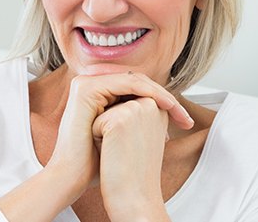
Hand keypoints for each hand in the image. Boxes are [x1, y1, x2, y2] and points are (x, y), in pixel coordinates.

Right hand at [46, 71, 192, 203]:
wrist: (72, 177)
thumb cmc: (96, 162)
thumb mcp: (121, 134)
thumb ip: (135, 118)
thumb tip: (164, 113)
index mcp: (96, 93)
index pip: (136, 88)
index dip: (161, 100)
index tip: (182, 121)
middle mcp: (90, 84)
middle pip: (137, 82)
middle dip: (165, 97)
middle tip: (185, 118)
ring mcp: (86, 83)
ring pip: (134, 81)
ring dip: (161, 94)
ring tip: (179, 113)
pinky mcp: (86, 87)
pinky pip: (127, 83)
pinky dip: (149, 92)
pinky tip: (166, 105)